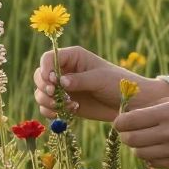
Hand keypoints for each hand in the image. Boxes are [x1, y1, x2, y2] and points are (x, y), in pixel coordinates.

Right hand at [34, 46, 168, 121]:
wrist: (129, 104)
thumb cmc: (118, 84)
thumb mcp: (99, 79)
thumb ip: (79, 80)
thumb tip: (60, 81)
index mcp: (72, 57)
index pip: (48, 59)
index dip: (45, 70)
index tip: (52, 82)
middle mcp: (64, 70)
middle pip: (39, 76)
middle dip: (44, 88)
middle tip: (56, 96)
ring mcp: (63, 88)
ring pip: (41, 93)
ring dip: (48, 102)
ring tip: (67, 106)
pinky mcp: (65, 103)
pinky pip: (48, 108)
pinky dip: (52, 112)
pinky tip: (71, 112)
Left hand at [113, 97, 168, 168]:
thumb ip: (156, 106)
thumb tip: (131, 113)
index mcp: (168, 112)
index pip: (128, 121)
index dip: (120, 122)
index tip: (121, 123)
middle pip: (131, 140)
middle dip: (127, 136)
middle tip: (131, 133)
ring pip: (141, 154)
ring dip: (140, 148)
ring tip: (148, 141)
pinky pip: (156, 164)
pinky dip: (153, 158)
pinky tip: (161, 149)